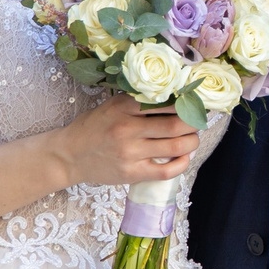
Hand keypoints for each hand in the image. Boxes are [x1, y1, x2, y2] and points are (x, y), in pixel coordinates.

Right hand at [48, 95, 200, 186]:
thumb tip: (174, 96)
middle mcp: (128, 129)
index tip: (195, 102)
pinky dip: (182, 163)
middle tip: (198, 121)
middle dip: (194, 123)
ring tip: (192, 138)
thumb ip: (137, 100)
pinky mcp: (132, 173)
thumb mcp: (112, 105)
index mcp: (123, 107)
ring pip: (176, 146)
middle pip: (176, 124)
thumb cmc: (94, 127)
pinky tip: (183, 157)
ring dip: (192, 142)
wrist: (70, 155)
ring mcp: (131, 153)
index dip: (186, 102)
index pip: (165, 101)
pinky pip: (167, 170)